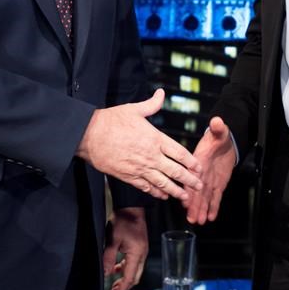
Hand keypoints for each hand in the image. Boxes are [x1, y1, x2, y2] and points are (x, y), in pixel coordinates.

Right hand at [77, 89, 201, 200]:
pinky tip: (162, 196)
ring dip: (175, 190)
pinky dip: (156, 192)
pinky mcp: (128, 176)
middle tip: (199, 186)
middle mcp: (150, 155)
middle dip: (189, 180)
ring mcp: (140, 168)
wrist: (88, 135)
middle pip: (175, 171)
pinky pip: (146, 187)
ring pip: (162, 183)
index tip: (199, 168)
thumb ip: (151, 104)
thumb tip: (161, 93)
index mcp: (155, 138)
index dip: (191, 162)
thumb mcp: (134, 109)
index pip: (179, 153)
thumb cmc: (111, 120)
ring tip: (185, 196)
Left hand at [104, 207, 147, 289]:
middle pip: (135, 276)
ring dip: (125, 277)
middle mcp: (142, 254)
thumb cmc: (123, 219)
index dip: (122, 288)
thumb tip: (106, 272)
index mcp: (137, 253)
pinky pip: (134, 262)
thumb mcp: (112, 239)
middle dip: (124, 286)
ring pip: (135, 270)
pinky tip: (118, 267)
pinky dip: (126, 267)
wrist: (131, 206)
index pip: (130, 277)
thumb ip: (109, 258)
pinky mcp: (140, 246)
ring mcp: (142, 250)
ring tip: (114, 281)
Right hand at [184, 117, 235, 223]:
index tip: (186, 199)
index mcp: (200, 162)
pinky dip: (214, 207)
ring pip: (205, 197)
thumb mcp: (219, 131)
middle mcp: (202, 174)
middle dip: (194, 205)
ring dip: (202, 209)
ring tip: (199, 221)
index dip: (190, 188)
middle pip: (197, 191)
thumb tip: (217, 120)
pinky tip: (211, 217)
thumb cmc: (218, 137)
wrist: (226, 142)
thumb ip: (218, 128)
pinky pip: (216, 197)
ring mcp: (210, 180)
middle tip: (192, 218)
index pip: (193, 177)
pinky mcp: (218, 184)